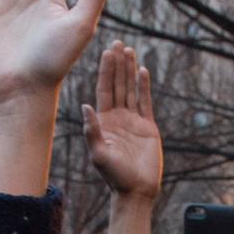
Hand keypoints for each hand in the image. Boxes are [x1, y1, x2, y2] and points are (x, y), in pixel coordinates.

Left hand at [82, 42, 160, 201]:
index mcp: (104, 121)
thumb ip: (92, 130)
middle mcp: (117, 117)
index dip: (105, 71)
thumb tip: (85, 106)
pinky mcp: (148, 126)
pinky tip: (142, 71)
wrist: (136, 190)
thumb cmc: (114, 176)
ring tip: (130, 50)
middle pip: (117, 85)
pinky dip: (144, 86)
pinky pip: (145, 101)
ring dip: (130, 70)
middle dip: (117, 64)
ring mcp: (133, 120)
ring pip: (131, 89)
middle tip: (118, 43)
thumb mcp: (98, 154)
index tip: (106, 52)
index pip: (104, 90)